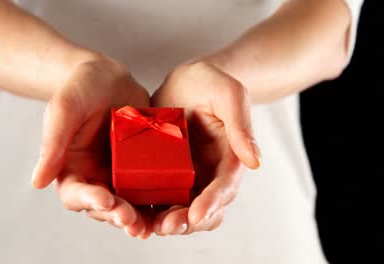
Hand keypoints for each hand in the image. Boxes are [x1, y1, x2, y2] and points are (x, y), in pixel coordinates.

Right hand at [31, 54, 149, 236]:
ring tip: (148, 226)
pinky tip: (168, 207)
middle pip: (104, 206)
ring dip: (137, 217)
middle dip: (117, 214)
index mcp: (71, 168)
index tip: (104, 200)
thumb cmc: (81, 87)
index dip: (88, 200)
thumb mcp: (65, 108)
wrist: (108, 77)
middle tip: (131, 220)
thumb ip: (53, 143)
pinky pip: (148, 189)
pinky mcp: (140, 169)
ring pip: (127, 204)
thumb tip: (37, 182)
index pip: (75, 193)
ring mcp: (119, 175)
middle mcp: (94, 176)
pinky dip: (156, 201)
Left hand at [150, 61, 260, 234]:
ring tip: (148, 227)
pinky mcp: (166, 173)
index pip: (224, 186)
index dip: (211, 202)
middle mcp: (209, 173)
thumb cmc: (211, 83)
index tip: (196, 215)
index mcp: (229, 158)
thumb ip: (241, 124)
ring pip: (181, 209)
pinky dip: (150, 209)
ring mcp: (188, 175)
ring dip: (167, 221)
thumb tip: (254, 162)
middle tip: (166, 226)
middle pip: (203, 208)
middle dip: (186, 221)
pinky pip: (160, 197)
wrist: (186, 82)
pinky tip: (134, 213)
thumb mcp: (228, 94)